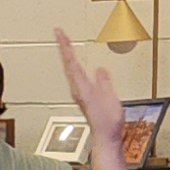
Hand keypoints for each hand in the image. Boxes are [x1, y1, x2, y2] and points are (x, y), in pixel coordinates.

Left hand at [54, 29, 126, 147]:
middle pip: (68, 63)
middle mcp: (77, 88)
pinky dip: (75, 64)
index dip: (65, 46)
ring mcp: (79, 92)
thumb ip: (104, 83)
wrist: (106, 137)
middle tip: (59, 32)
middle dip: (64, 46)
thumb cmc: (107, 121)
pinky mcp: (84, 96)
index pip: (71, 61)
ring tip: (66, 42)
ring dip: (68, 54)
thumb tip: (100, 70)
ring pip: (70, 69)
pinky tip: (78, 64)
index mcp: (81, 87)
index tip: (60, 33)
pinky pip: (77, 75)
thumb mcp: (109, 98)